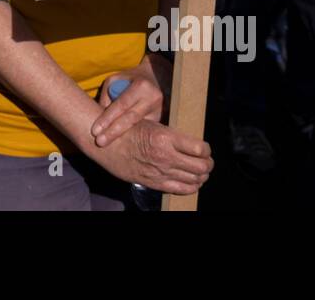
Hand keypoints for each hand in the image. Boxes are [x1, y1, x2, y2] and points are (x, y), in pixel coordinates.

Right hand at [87, 118, 213, 194]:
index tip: (204, 148)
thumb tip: (192, 143)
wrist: (106, 145)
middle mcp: (165, 156)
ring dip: (201, 176)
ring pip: (194, 179)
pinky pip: (181, 189)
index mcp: (165, 137)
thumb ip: (173, 135)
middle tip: (207, 161)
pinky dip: (191, 187)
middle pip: (202, 166)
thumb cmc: (128, 130)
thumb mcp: (153, 124)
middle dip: (208, 164)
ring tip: (200, 171)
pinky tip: (192, 182)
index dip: (207, 149)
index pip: (200, 148)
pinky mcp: (155, 183)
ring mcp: (160, 172)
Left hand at [91, 55, 172, 145]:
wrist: (153, 78)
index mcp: (142, 86)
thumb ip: (107, 96)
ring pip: (138, 128)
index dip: (108, 118)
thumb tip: (99, 117)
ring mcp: (159, 111)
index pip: (122, 105)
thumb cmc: (129, 79)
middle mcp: (153, 99)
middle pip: (131, 119)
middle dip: (114, 132)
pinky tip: (121, 145)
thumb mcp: (114, 80)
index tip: (95, 130)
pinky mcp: (160, 121)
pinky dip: (131, 137)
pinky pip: (143, 131)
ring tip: (106, 144)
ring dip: (122, 137)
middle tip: (99, 142)